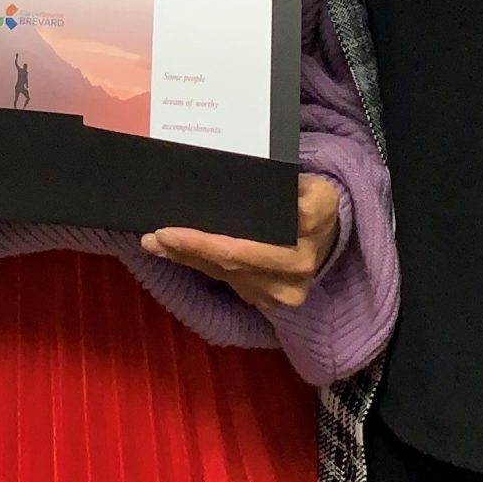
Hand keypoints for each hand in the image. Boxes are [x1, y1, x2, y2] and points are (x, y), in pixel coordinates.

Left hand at [141, 174, 341, 311]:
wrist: (327, 239)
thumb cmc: (306, 200)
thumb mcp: (303, 180)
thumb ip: (275, 179)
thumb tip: (230, 181)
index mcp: (315, 216)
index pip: (266, 226)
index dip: (218, 237)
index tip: (180, 228)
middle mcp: (302, 260)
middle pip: (237, 257)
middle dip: (192, 248)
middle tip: (157, 236)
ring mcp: (287, 288)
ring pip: (227, 274)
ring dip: (188, 258)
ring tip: (155, 243)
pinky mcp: (271, 302)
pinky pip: (229, 282)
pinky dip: (200, 266)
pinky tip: (175, 254)